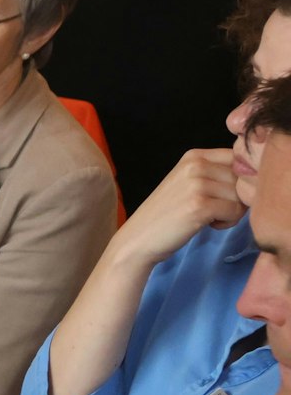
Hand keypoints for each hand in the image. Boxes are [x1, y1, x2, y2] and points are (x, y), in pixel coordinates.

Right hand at [111, 149, 242, 269]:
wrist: (139, 238)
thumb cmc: (168, 214)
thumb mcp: (189, 183)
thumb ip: (217, 173)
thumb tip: (256, 176)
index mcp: (194, 156)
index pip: (240, 159)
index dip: (239, 180)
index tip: (221, 195)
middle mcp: (195, 164)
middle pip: (244, 179)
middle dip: (235, 198)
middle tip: (212, 210)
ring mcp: (196, 184)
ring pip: (242, 196)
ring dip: (232, 212)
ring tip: (208, 218)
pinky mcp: (199, 205)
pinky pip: (235, 211)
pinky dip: (226, 222)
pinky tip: (207, 225)